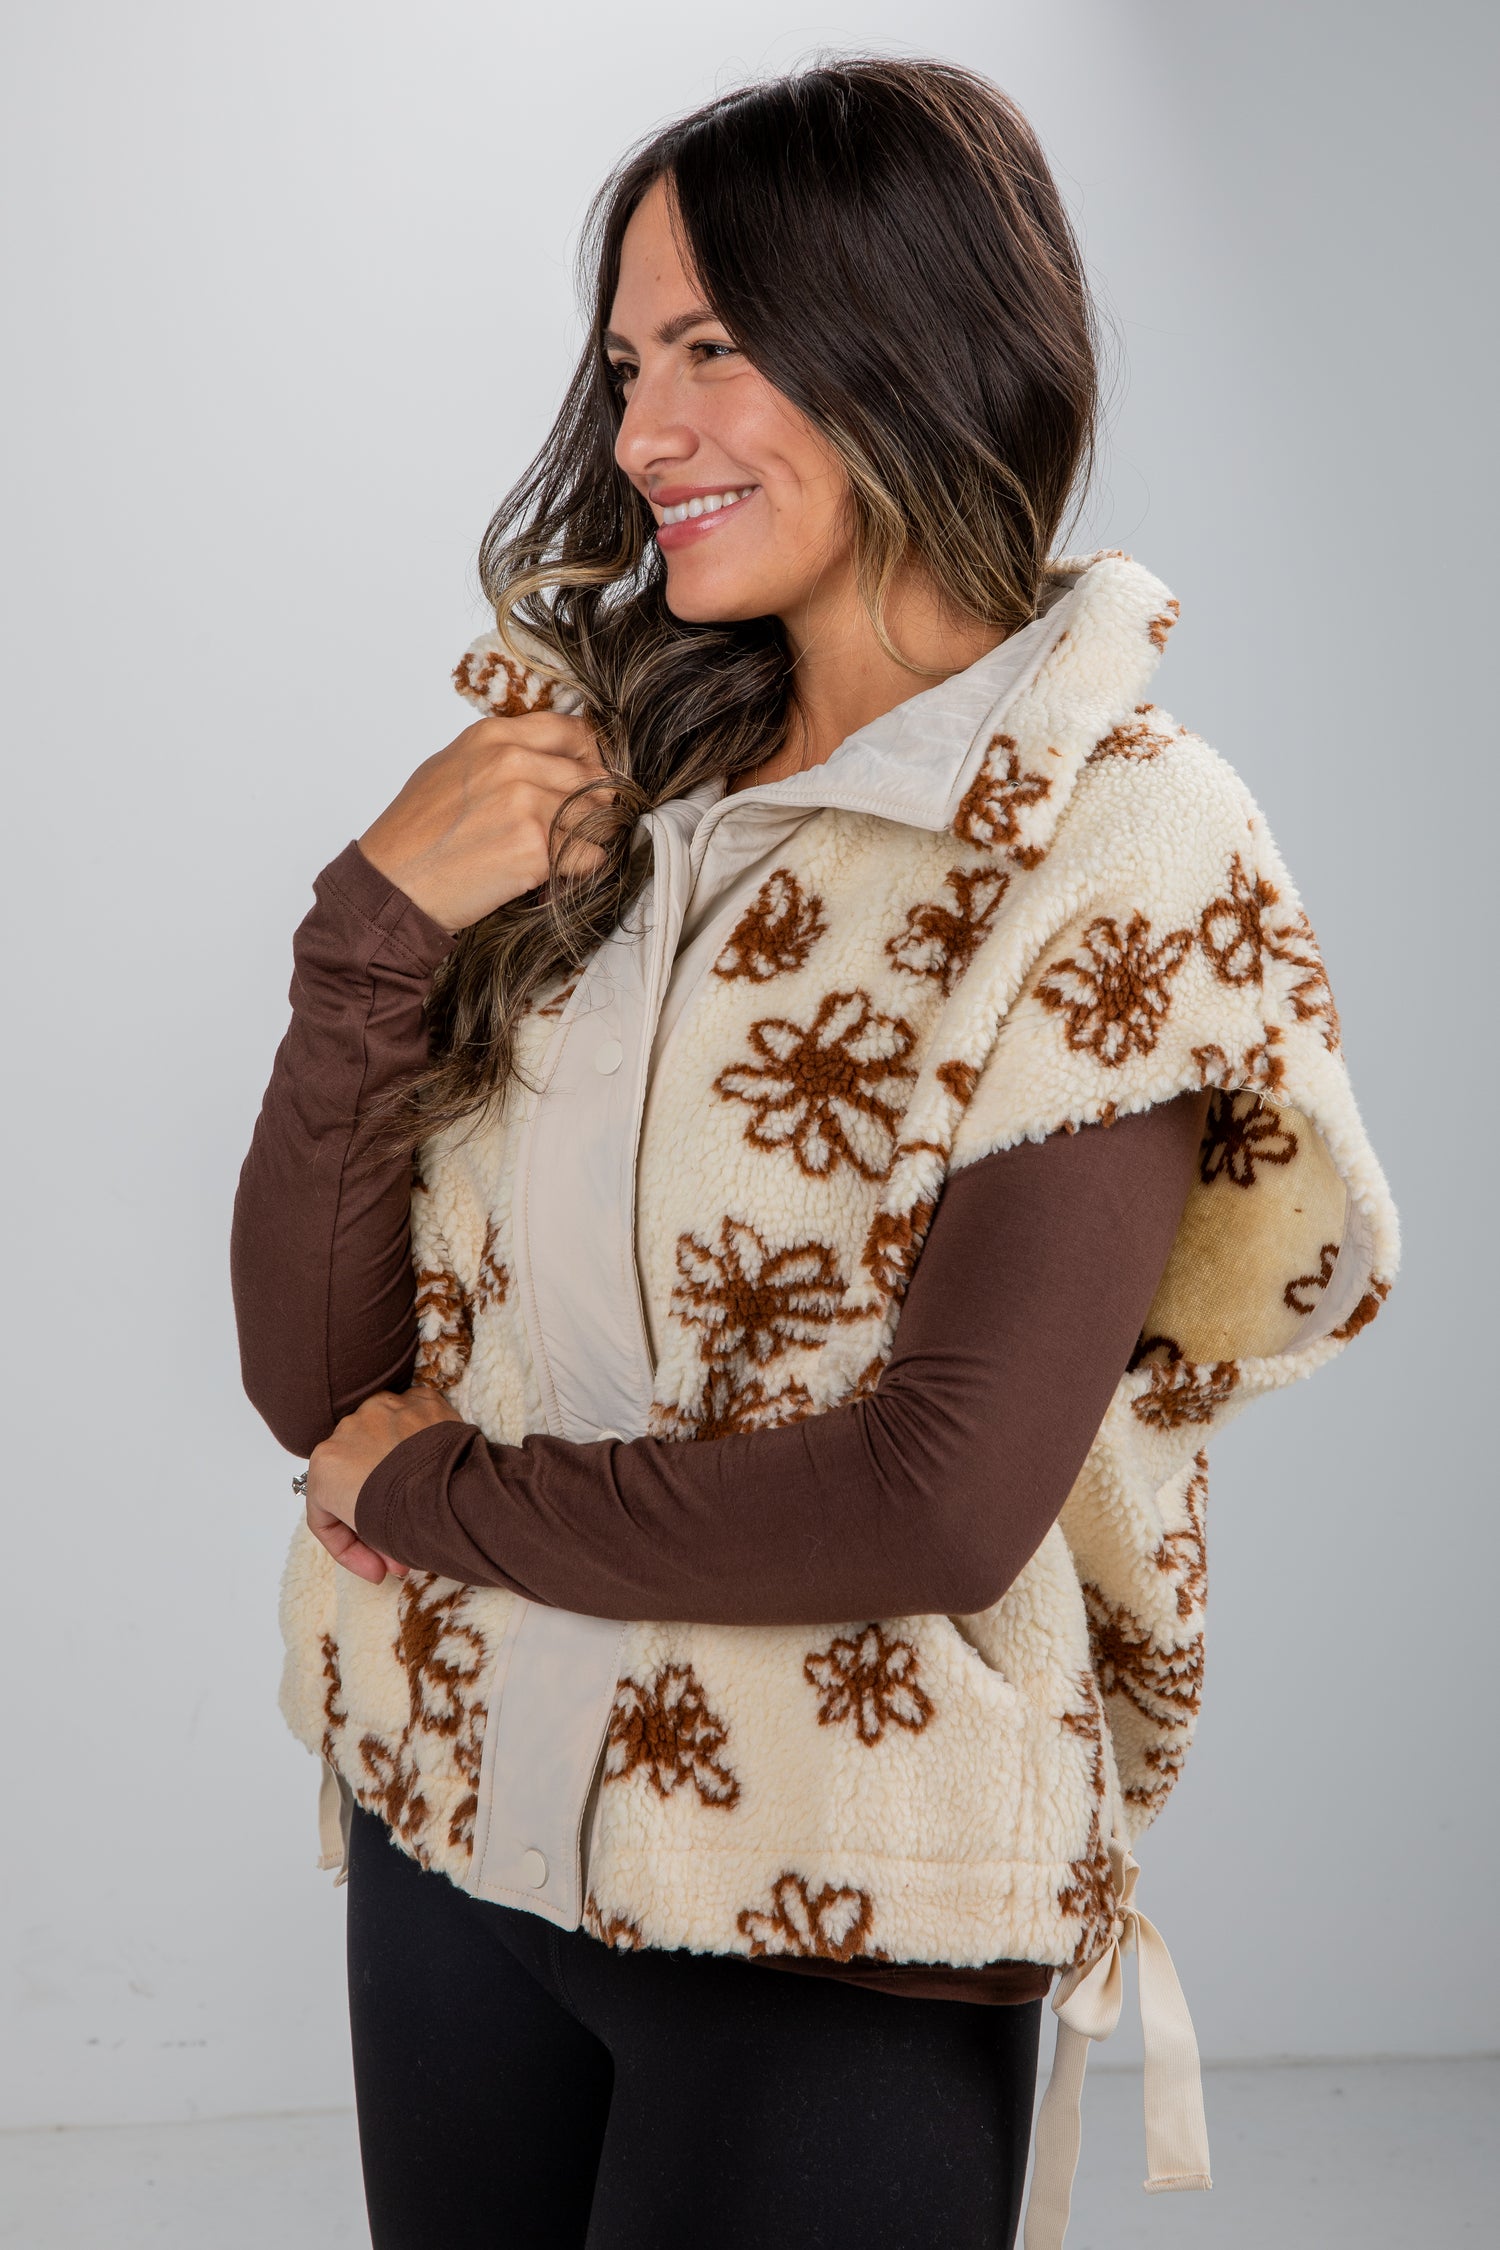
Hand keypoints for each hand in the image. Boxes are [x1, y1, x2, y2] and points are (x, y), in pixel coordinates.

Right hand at [305, 1386, 463, 1583]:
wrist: (454, 1493)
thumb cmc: (407, 1520)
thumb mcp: (372, 1540)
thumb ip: (367, 1539)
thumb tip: (388, 1557)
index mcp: (325, 1467)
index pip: (326, 1513)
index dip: (351, 1550)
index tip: (379, 1571)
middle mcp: (347, 1430)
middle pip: (356, 1475)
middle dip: (378, 1513)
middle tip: (405, 1548)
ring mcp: (385, 1408)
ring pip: (384, 1443)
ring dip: (397, 1474)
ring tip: (422, 1508)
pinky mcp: (422, 1399)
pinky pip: (416, 1423)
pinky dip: (422, 1444)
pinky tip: (436, 1471)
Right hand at [358, 710, 611, 931]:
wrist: (391, 884)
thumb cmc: (415, 833)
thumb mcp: (452, 767)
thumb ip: (503, 755)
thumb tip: (553, 759)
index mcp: (493, 736)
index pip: (574, 731)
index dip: (590, 759)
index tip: (590, 780)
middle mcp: (512, 762)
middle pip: (592, 777)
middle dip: (595, 805)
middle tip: (576, 828)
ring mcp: (526, 804)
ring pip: (598, 817)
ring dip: (590, 839)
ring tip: (559, 853)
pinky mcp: (535, 847)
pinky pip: (592, 854)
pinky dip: (583, 868)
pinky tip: (555, 873)